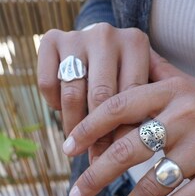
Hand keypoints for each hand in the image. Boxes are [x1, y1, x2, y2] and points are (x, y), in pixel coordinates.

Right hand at [37, 23, 149, 161]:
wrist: (102, 43)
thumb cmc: (127, 70)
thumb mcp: (145, 79)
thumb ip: (146, 104)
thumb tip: (135, 148)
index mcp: (136, 44)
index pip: (130, 97)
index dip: (123, 132)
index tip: (120, 158)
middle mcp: (107, 35)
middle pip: (100, 98)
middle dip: (98, 136)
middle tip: (96, 160)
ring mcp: (77, 36)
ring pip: (72, 95)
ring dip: (74, 127)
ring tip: (78, 145)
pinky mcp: (50, 39)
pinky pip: (47, 84)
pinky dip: (54, 104)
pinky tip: (64, 110)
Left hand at [63, 49, 194, 195]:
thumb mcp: (191, 85)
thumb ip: (157, 73)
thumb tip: (123, 66)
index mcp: (175, 90)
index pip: (119, 105)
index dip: (89, 127)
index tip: (69, 149)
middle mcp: (189, 114)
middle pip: (128, 148)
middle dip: (96, 175)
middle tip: (76, 194)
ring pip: (154, 182)